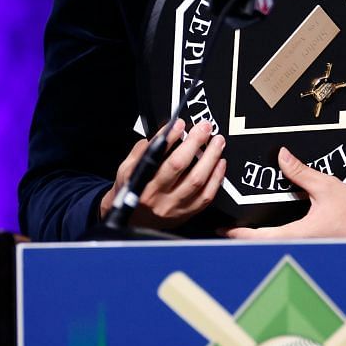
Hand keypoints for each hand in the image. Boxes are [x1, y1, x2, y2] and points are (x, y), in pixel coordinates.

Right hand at [100, 120, 225, 229]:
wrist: (134, 222)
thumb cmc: (131, 192)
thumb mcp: (126, 170)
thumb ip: (141, 151)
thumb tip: (162, 133)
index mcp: (140, 182)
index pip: (155, 155)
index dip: (169, 137)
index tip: (179, 123)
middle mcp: (156, 195)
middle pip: (179, 165)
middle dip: (194, 142)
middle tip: (205, 127)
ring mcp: (173, 206)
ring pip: (197, 180)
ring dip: (210, 158)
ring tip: (217, 142)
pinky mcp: (186, 214)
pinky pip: (206, 196)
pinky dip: (216, 178)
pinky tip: (220, 163)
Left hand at [225, 147, 345, 239]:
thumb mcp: (328, 187)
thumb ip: (301, 172)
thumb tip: (280, 155)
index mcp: (301, 233)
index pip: (261, 237)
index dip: (239, 235)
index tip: (222, 230)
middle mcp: (301, 245)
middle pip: (263, 246)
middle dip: (243, 239)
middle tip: (224, 229)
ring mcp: (308, 248)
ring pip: (275, 247)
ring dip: (258, 240)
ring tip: (240, 230)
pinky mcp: (315, 246)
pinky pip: (288, 244)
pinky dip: (273, 238)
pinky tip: (267, 230)